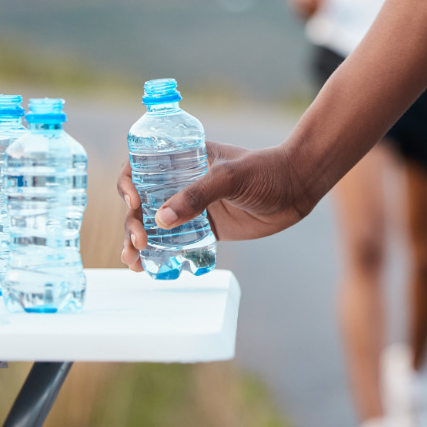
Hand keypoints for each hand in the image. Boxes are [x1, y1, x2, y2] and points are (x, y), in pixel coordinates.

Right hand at [117, 141, 310, 270]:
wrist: (297, 188)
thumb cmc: (267, 170)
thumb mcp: (231, 176)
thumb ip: (198, 195)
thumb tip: (161, 220)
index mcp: (186, 159)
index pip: (144, 167)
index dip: (129, 184)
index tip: (134, 201)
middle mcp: (184, 182)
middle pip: (143, 202)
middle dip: (132, 222)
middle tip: (139, 240)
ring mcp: (194, 207)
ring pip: (155, 225)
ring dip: (138, 241)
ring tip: (132, 260)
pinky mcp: (207, 229)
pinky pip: (176, 242)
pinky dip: (159, 254)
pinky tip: (148, 268)